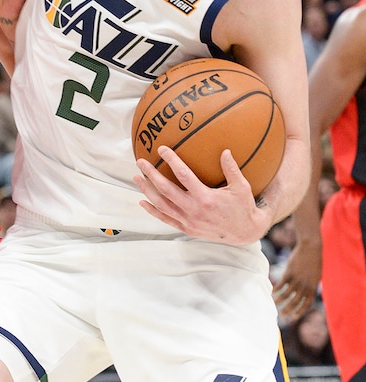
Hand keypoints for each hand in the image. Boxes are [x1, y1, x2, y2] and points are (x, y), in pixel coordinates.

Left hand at [133, 146, 268, 244]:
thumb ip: (232, 169)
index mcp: (206, 198)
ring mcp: (188, 221)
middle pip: (166, 190)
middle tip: (140, 161)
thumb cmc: (243, 207)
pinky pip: (165, 219)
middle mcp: (194, 211)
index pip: (184, 176)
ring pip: (162, 205)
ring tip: (137, 178)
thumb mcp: (242, 187)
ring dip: (147, 191)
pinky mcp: (187, 229)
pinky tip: (142, 202)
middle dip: (151, 175)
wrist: (244, 233)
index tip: (162, 149)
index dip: (172, 161)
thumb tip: (224, 150)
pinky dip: (153, 211)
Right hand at [272, 237, 321, 321]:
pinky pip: (282, 284)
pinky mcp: (289, 272)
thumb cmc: (314, 261)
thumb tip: (306, 294)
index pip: (307, 304)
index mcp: (313, 287)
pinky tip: (272, 293)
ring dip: (280, 300)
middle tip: (282, 316)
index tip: (294, 317)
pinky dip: (277, 289)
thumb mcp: (316, 276)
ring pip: (287, 294)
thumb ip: (311, 286)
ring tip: (274, 304)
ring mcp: (297, 279)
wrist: (311, 248)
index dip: (300, 311)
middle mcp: (305, 285)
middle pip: (295, 301)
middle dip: (288, 309)